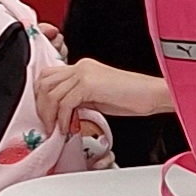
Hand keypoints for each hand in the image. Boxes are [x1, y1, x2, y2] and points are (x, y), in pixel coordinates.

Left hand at [35, 58, 173, 139]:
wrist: (154, 95)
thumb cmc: (135, 98)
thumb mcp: (100, 98)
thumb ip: (80, 100)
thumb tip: (63, 113)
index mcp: (83, 68)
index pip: (50, 78)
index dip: (42, 98)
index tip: (47, 117)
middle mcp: (81, 66)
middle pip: (45, 82)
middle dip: (41, 106)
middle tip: (47, 125)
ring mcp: (84, 73)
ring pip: (51, 92)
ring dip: (49, 115)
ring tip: (56, 129)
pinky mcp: (89, 83)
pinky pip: (64, 102)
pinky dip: (62, 118)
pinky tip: (68, 128)